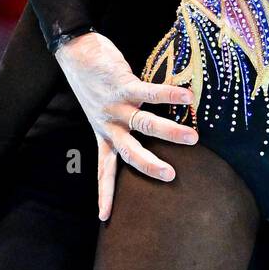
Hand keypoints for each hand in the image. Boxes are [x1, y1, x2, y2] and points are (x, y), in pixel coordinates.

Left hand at [55, 31, 197, 221]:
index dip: (105, 193)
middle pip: (129, 152)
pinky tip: (187, 96)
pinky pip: (150, 92)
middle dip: (150, 167)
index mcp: (103, 133)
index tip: (105, 217)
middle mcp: (109, 124)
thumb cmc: (92, 81)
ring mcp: (116, 105)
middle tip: (171, 177)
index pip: (104, 169)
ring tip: (193, 138)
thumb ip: (119, 122)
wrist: (75, 52)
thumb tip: (146, 129)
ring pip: (144, 124)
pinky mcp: (122, 84)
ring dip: (170, 131)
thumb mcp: (100, 109)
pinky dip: (169, 94)